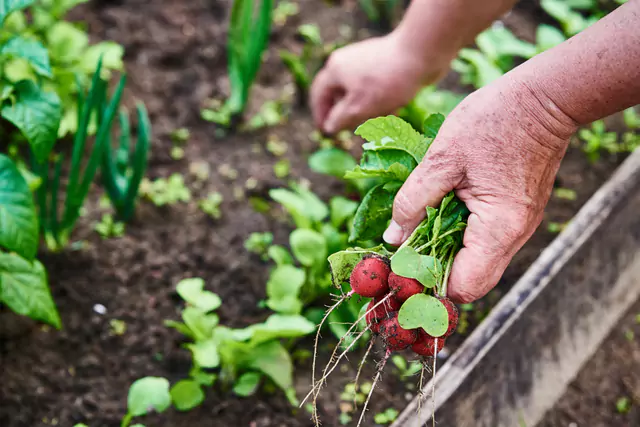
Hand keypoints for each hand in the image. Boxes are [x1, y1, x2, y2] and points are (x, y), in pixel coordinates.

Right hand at [310, 33, 449, 133]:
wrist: (422, 53)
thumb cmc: (387, 82)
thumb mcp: (359, 107)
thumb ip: (340, 119)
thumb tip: (329, 128)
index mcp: (335, 70)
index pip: (319, 95)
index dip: (321, 115)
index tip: (326, 132)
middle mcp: (348, 62)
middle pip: (341, 94)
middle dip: (349, 114)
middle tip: (356, 130)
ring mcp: (367, 61)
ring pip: (362, 92)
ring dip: (369, 111)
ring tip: (381, 123)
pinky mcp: (386, 63)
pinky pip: (378, 87)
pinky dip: (382, 101)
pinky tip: (395, 110)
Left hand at [382, 76, 577, 302]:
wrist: (544, 98)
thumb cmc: (494, 120)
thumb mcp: (442, 158)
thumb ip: (413, 201)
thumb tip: (393, 238)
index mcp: (498, 228)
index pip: (463, 286)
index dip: (429, 281)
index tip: (403, 261)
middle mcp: (514, 237)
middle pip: (470, 281)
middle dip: (435, 268)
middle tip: (409, 242)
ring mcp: (519, 228)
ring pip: (476, 262)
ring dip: (446, 250)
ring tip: (424, 220)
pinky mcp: (517, 216)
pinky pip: (485, 242)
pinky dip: (460, 235)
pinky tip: (444, 208)